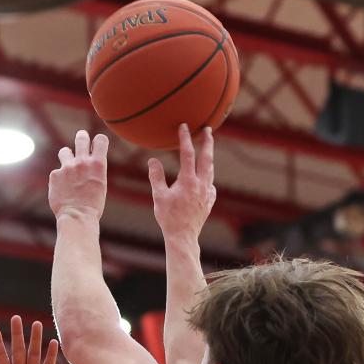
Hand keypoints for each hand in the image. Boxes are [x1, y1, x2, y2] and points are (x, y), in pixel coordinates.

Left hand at [48, 130, 108, 220]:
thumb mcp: (100, 185)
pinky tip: (63, 190)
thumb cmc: (92, 206)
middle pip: (81, 137)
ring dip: (67, 157)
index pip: (100, 139)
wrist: (77, 218)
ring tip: (68, 169)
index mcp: (98, 164)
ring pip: (64, 151)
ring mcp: (67, 167)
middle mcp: (82, 162)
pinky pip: (57, 172)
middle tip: (81, 141)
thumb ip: (94, 170)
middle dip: (82, 137)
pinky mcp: (55, 175)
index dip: (98, 141)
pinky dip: (59, 179)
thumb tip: (90, 162)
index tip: (96, 146)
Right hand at [148, 124, 214, 242]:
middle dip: (207, 142)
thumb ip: (156, 177)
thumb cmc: (168, 218)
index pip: (187, 154)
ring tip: (207, 150)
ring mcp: (207, 193)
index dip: (185, 138)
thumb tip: (153, 160)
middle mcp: (201, 184)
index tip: (184, 127)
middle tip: (208, 129)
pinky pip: (211, 185)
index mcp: (188, 181)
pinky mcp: (209, 201)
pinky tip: (205, 178)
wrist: (183, 237)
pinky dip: (208, 177)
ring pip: (210, 170)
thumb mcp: (159, 196)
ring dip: (209, 158)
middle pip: (206, 158)